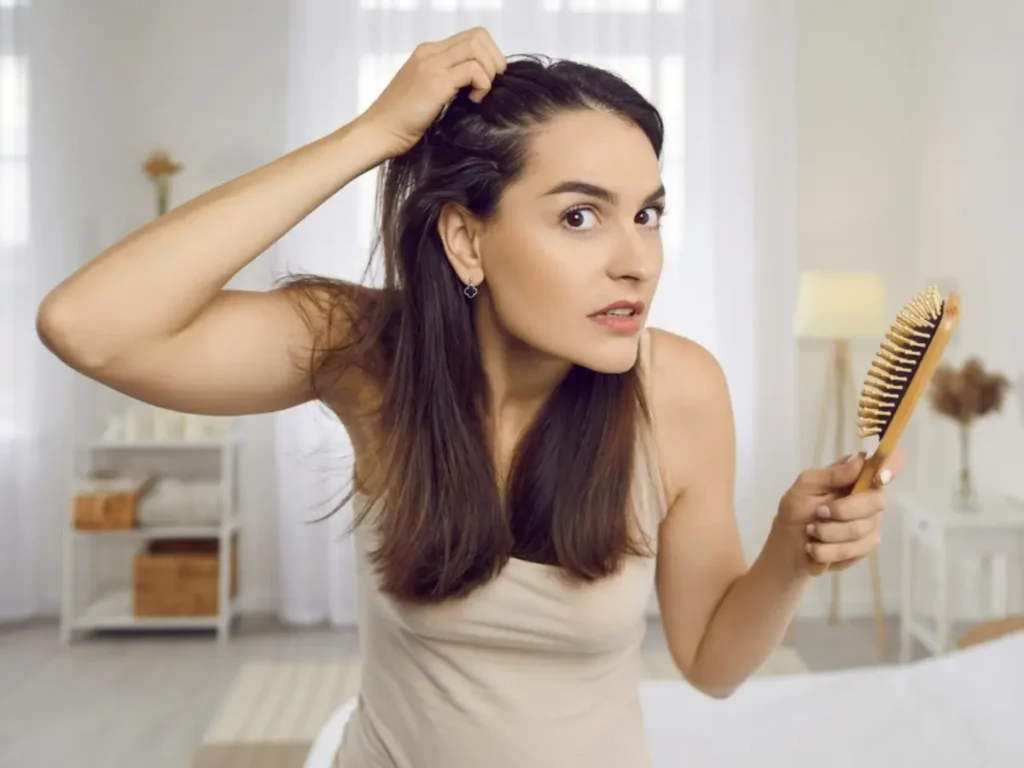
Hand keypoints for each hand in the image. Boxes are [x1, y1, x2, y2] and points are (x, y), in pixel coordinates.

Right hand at [357, 27, 506, 157]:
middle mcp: (430, 53)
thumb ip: (447, 80)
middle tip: (492, 84)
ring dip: (489, 71)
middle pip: (478, 36)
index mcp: (428, 53)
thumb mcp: (426, 93)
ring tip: (480, 94)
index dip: (488, 54)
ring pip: (477, 48)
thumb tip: (477, 83)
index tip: (489, 79)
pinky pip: (473, 70)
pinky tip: (473, 101)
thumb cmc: (402, 121)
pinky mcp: (436, 83)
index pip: (470, 36)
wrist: (378, 132)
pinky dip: (482, 85)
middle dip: (494, 59)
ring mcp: (432, 66)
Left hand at [774, 449, 905, 574]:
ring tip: (811, 530)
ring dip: (829, 532)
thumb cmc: (797, 509)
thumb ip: (832, 474)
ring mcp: (872, 522)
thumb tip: (860, 459)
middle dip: (843, 510)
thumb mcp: (806, 486)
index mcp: (857, 474)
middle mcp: (870, 496)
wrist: (788, 545)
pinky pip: (857, 548)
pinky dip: (829, 550)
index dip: (891, 467)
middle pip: (877, 501)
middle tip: (818, 512)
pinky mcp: (867, 545)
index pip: (890, 462)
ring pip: (862, 528)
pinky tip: (815, 548)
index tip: (878, 478)